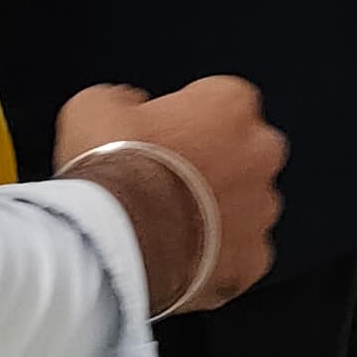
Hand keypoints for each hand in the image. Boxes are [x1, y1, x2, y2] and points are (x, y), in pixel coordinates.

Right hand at [54, 75, 283, 311]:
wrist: (115, 243)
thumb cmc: (113, 172)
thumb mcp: (95, 107)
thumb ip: (123, 98)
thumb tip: (128, 104)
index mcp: (230, 104)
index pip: (222, 101)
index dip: (188, 120)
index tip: (165, 137)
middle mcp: (259, 151)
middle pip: (244, 152)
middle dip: (216, 164)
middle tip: (170, 181)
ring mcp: (261, 208)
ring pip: (247, 206)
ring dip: (219, 211)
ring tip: (171, 224)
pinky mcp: (254, 258)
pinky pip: (241, 253)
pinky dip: (218, 257)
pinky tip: (182, 257)